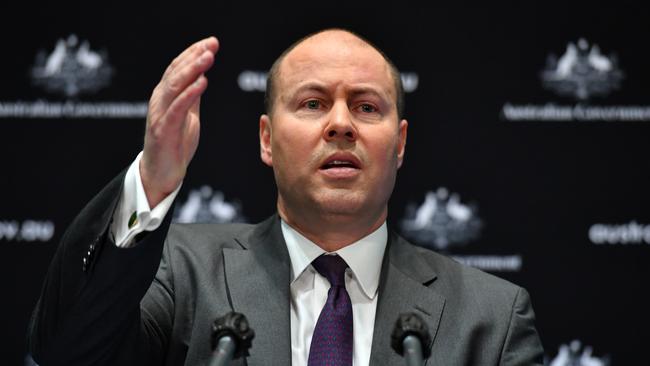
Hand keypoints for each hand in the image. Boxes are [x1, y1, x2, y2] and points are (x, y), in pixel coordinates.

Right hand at [140, 37, 218, 207]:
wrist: (161, 173)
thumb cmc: (174, 144)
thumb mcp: (187, 115)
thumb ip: (191, 96)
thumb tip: (201, 76)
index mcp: (165, 96)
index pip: (178, 68)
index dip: (193, 53)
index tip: (212, 42)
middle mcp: (159, 101)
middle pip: (176, 72)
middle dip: (194, 56)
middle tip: (212, 44)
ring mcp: (160, 115)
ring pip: (175, 86)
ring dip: (192, 70)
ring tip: (208, 57)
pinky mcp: (163, 130)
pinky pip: (177, 109)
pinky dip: (190, 94)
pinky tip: (202, 83)